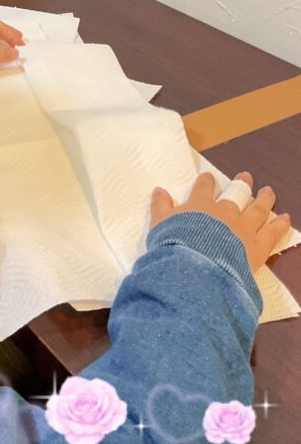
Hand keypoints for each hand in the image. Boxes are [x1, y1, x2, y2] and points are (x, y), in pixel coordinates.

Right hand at [150, 171, 291, 273]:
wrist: (197, 267)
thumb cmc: (175, 245)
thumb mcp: (160, 224)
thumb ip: (160, 207)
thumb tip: (159, 190)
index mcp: (200, 206)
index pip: (204, 188)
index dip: (207, 182)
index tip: (209, 178)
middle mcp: (224, 212)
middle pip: (235, 194)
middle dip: (241, 184)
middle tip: (246, 177)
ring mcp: (243, 227)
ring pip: (257, 209)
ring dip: (264, 199)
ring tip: (268, 191)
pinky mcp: (258, 245)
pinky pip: (272, 232)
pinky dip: (279, 224)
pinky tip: (285, 217)